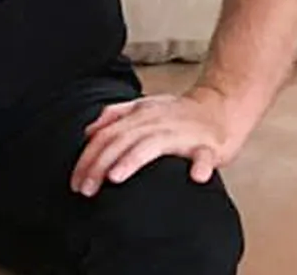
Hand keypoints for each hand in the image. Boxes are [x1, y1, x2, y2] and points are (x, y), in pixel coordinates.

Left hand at [70, 87, 246, 195]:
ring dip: (133, 160)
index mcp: (139, 116)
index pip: (105, 136)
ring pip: (153, 145)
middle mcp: (156, 122)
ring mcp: (182, 134)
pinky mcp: (207, 145)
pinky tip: (197, 177)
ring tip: (115, 177)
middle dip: (99, 165)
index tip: (76, 182)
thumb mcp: (143, 107)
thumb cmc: (178, 113)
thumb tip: (88, 131)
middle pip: (121, 141)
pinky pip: (204, 156)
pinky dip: (201, 166)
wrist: (220, 106)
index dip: (87, 158)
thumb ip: (114, 116)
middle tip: (85, 190)